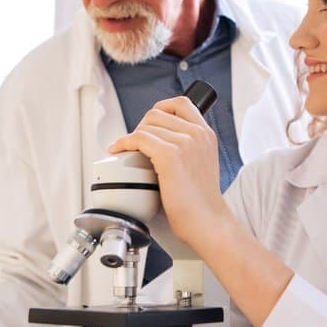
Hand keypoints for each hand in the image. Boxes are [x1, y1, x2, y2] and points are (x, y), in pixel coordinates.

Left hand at [107, 96, 231, 250]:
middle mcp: (197, 134)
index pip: (180, 104)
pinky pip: (138, 139)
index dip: (160, 109)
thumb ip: (189, 148)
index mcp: (206, 134)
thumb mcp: (201, 165)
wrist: (207, 222)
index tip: (149, 123)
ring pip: (146, 125)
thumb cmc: (201, 202)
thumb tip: (160, 142)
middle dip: (141, 127)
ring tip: (127, 151)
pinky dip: (124, 143)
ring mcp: (185, 143)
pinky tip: (119, 151)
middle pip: (157, 113)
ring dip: (131, 137)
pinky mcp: (170, 156)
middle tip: (135, 145)